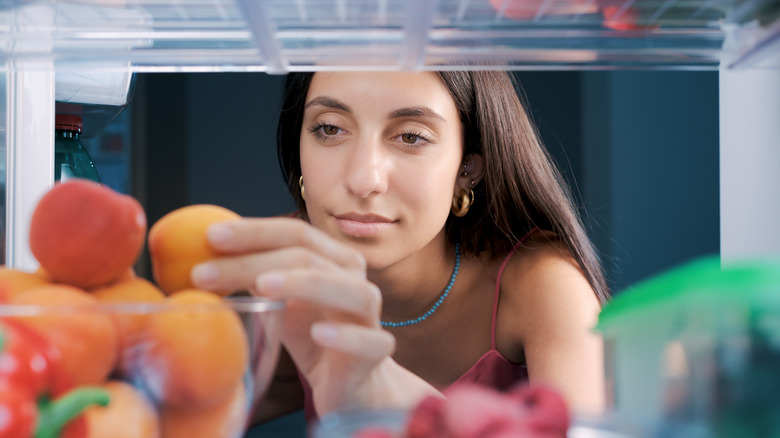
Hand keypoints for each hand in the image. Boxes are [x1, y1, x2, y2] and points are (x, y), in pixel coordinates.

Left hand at [190, 217, 431, 413]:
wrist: (350, 381)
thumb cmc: (311, 332)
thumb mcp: (278, 300)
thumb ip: (252, 276)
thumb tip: (199, 257)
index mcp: (332, 259)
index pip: (295, 233)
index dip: (254, 231)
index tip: (209, 236)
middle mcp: (354, 279)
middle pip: (310, 257)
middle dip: (255, 260)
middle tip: (204, 272)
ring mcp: (369, 315)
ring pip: (351, 291)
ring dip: (305, 283)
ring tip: (262, 286)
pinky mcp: (377, 352)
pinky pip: (370, 341)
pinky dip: (346, 335)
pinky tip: (318, 334)